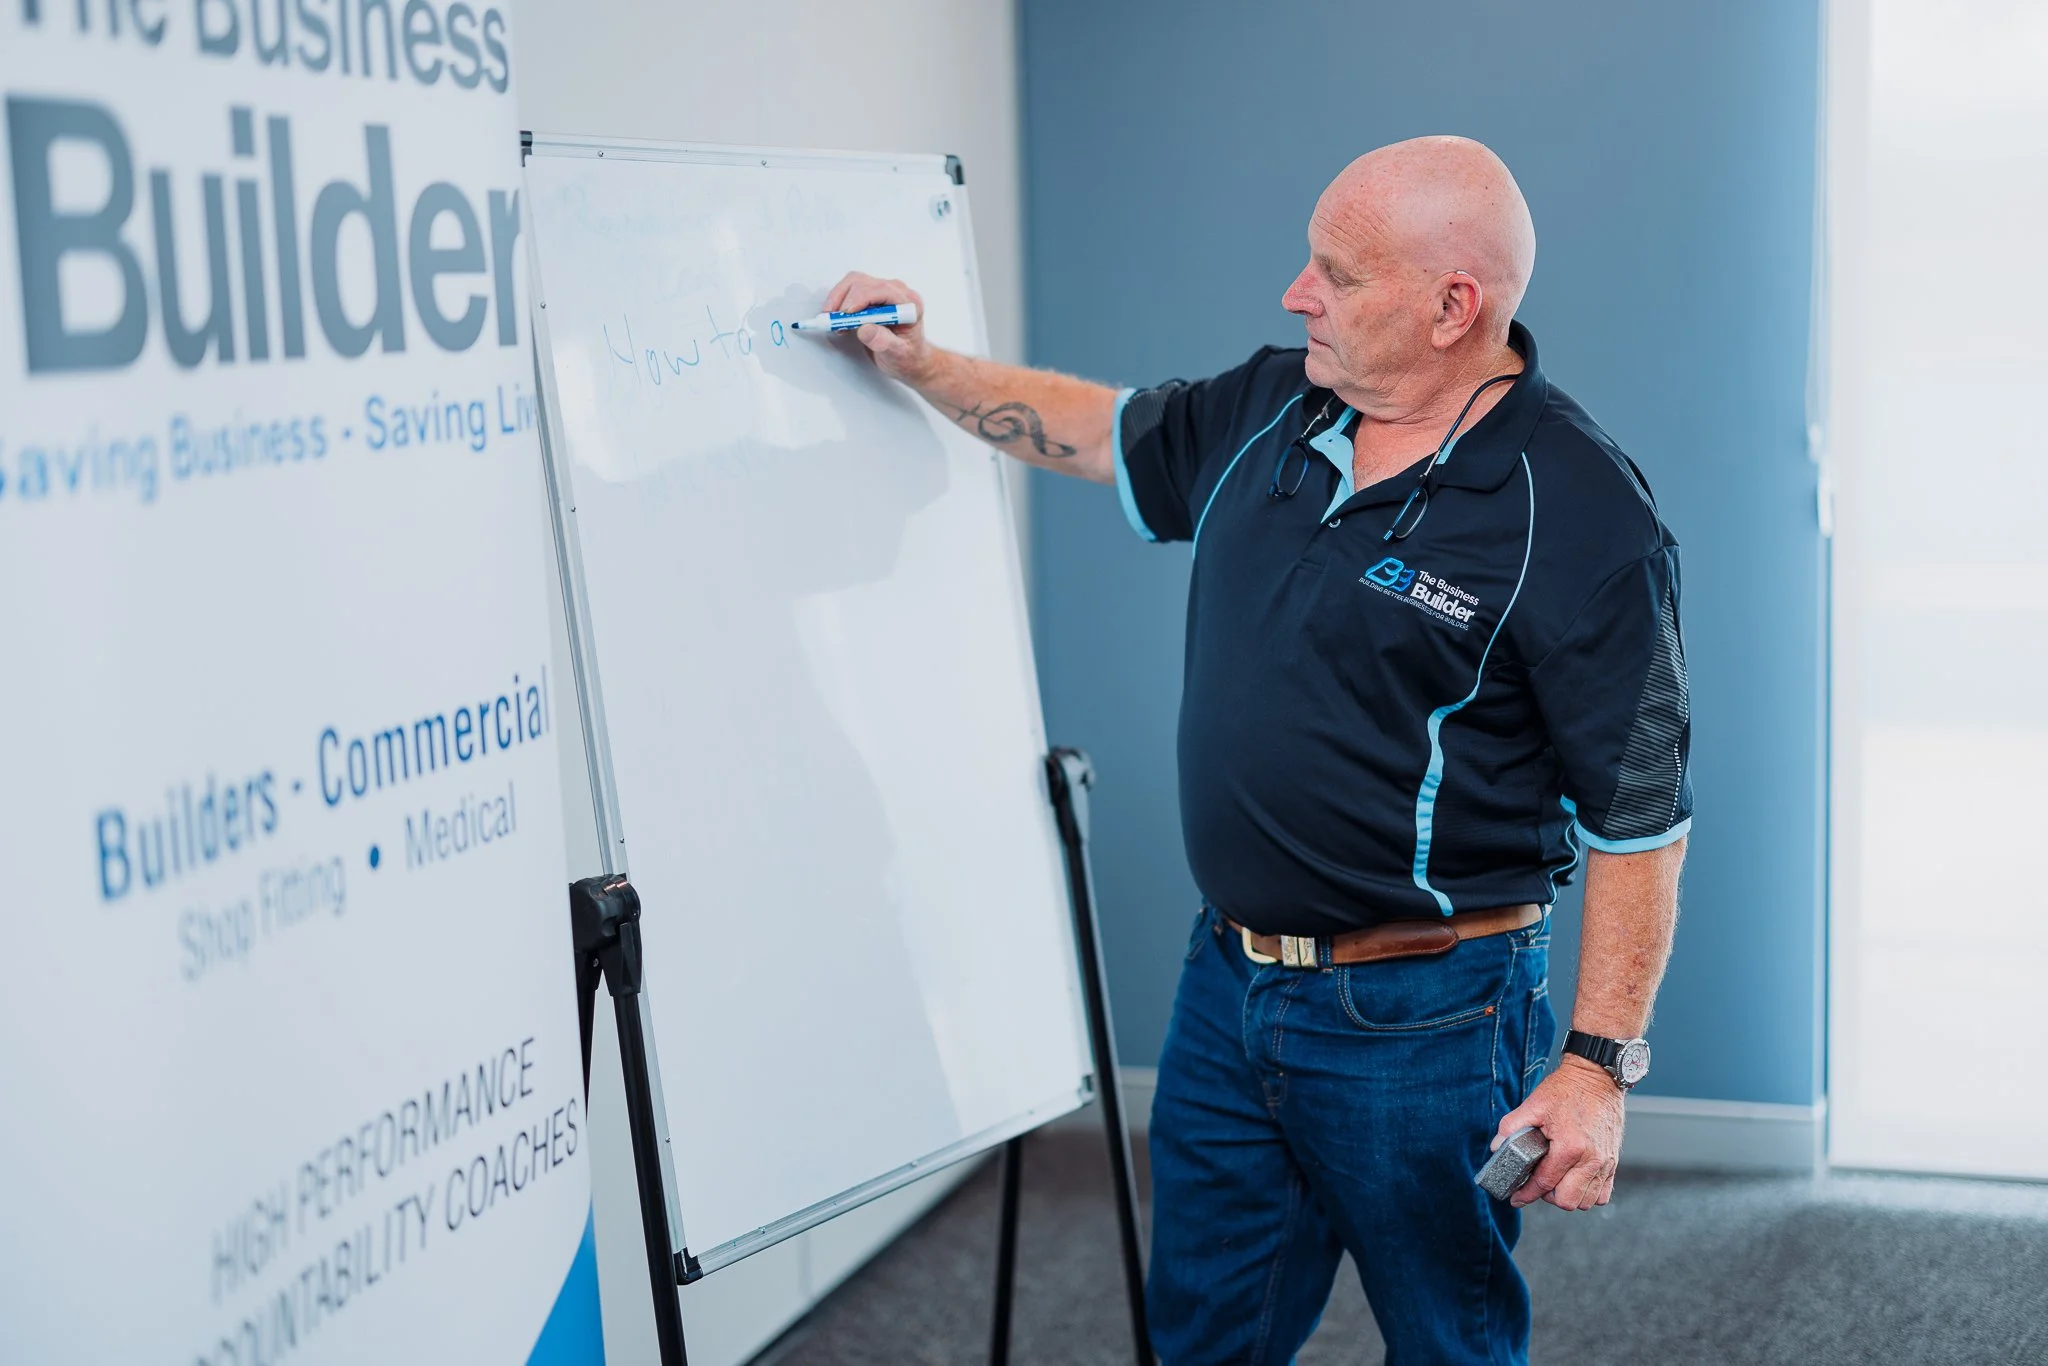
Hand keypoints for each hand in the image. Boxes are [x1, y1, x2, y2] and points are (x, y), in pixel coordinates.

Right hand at [822, 271, 935, 386]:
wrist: (908, 359)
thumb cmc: (907, 356)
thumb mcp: (897, 354)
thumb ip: (883, 342)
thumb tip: (865, 329)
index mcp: (909, 305)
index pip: (883, 290)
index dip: (861, 298)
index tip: (846, 313)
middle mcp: (897, 293)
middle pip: (864, 283)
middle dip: (844, 300)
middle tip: (834, 320)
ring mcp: (883, 292)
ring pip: (854, 283)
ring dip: (838, 298)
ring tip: (832, 320)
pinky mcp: (871, 295)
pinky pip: (851, 290)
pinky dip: (839, 301)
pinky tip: (837, 318)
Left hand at [1492, 1055, 1623, 1210]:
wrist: (1597, 1078)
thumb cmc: (1568, 1090)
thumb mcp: (1534, 1104)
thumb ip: (1511, 1127)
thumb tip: (1497, 1147)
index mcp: (1570, 1147)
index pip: (1545, 1183)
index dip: (1527, 1194)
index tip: (1517, 1198)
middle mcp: (1591, 1159)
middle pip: (1568, 1201)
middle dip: (1548, 1197)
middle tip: (1538, 1184)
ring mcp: (1606, 1162)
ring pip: (1586, 1201)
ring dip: (1569, 1196)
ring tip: (1556, 1181)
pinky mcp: (1613, 1161)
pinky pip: (1603, 1194)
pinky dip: (1588, 1193)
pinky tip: (1574, 1180)